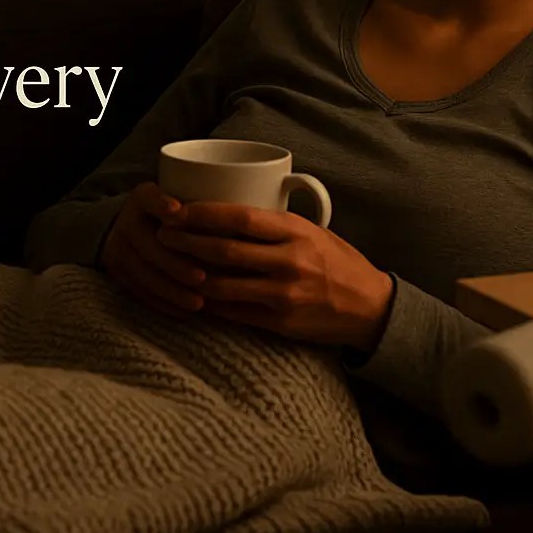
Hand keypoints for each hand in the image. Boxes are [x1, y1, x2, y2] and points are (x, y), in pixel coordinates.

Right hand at [96, 182, 207, 317]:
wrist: (132, 229)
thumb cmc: (174, 216)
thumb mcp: (182, 201)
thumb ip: (202, 208)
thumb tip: (244, 215)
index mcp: (142, 198)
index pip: (149, 198)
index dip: (161, 204)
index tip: (179, 212)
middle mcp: (125, 221)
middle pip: (148, 245)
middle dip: (176, 264)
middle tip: (202, 279)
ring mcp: (116, 248)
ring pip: (144, 274)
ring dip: (172, 291)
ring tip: (198, 303)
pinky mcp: (116, 273)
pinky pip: (139, 292)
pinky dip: (163, 303)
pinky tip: (184, 312)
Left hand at [155, 202, 393, 353]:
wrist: (370, 307)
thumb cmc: (337, 262)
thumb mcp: (313, 231)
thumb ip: (275, 223)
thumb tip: (227, 210)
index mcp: (296, 232)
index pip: (239, 217)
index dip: (203, 213)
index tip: (178, 210)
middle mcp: (289, 262)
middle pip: (223, 250)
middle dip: (186, 242)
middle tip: (162, 235)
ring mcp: (283, 295)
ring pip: (221, 285)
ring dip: (189, 275)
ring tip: (168, 265)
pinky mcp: (279, 322)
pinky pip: (232, 312)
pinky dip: (207, 303)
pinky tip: (189, 294)